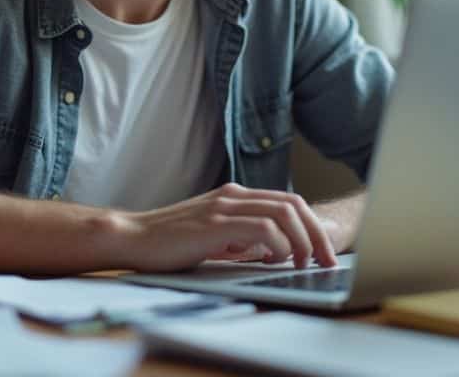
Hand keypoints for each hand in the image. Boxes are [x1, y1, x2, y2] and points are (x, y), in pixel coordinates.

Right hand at [114, 183, 337, 272]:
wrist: (133, 237)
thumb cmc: (168, 241)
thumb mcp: (211, 235)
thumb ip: (238, 237)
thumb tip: (269, 251)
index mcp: (234, 195)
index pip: (287, 202)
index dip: (311, 225)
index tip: (322, 251)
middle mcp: (233, 195)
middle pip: (293, 204)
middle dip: (316, 233)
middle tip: (326, 260)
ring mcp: (224, 207)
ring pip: (283, 214)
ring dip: (301, 240)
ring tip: (304, 263)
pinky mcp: (215, 224)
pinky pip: (261, 228)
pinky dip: (277, 244)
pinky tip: (274, 261)